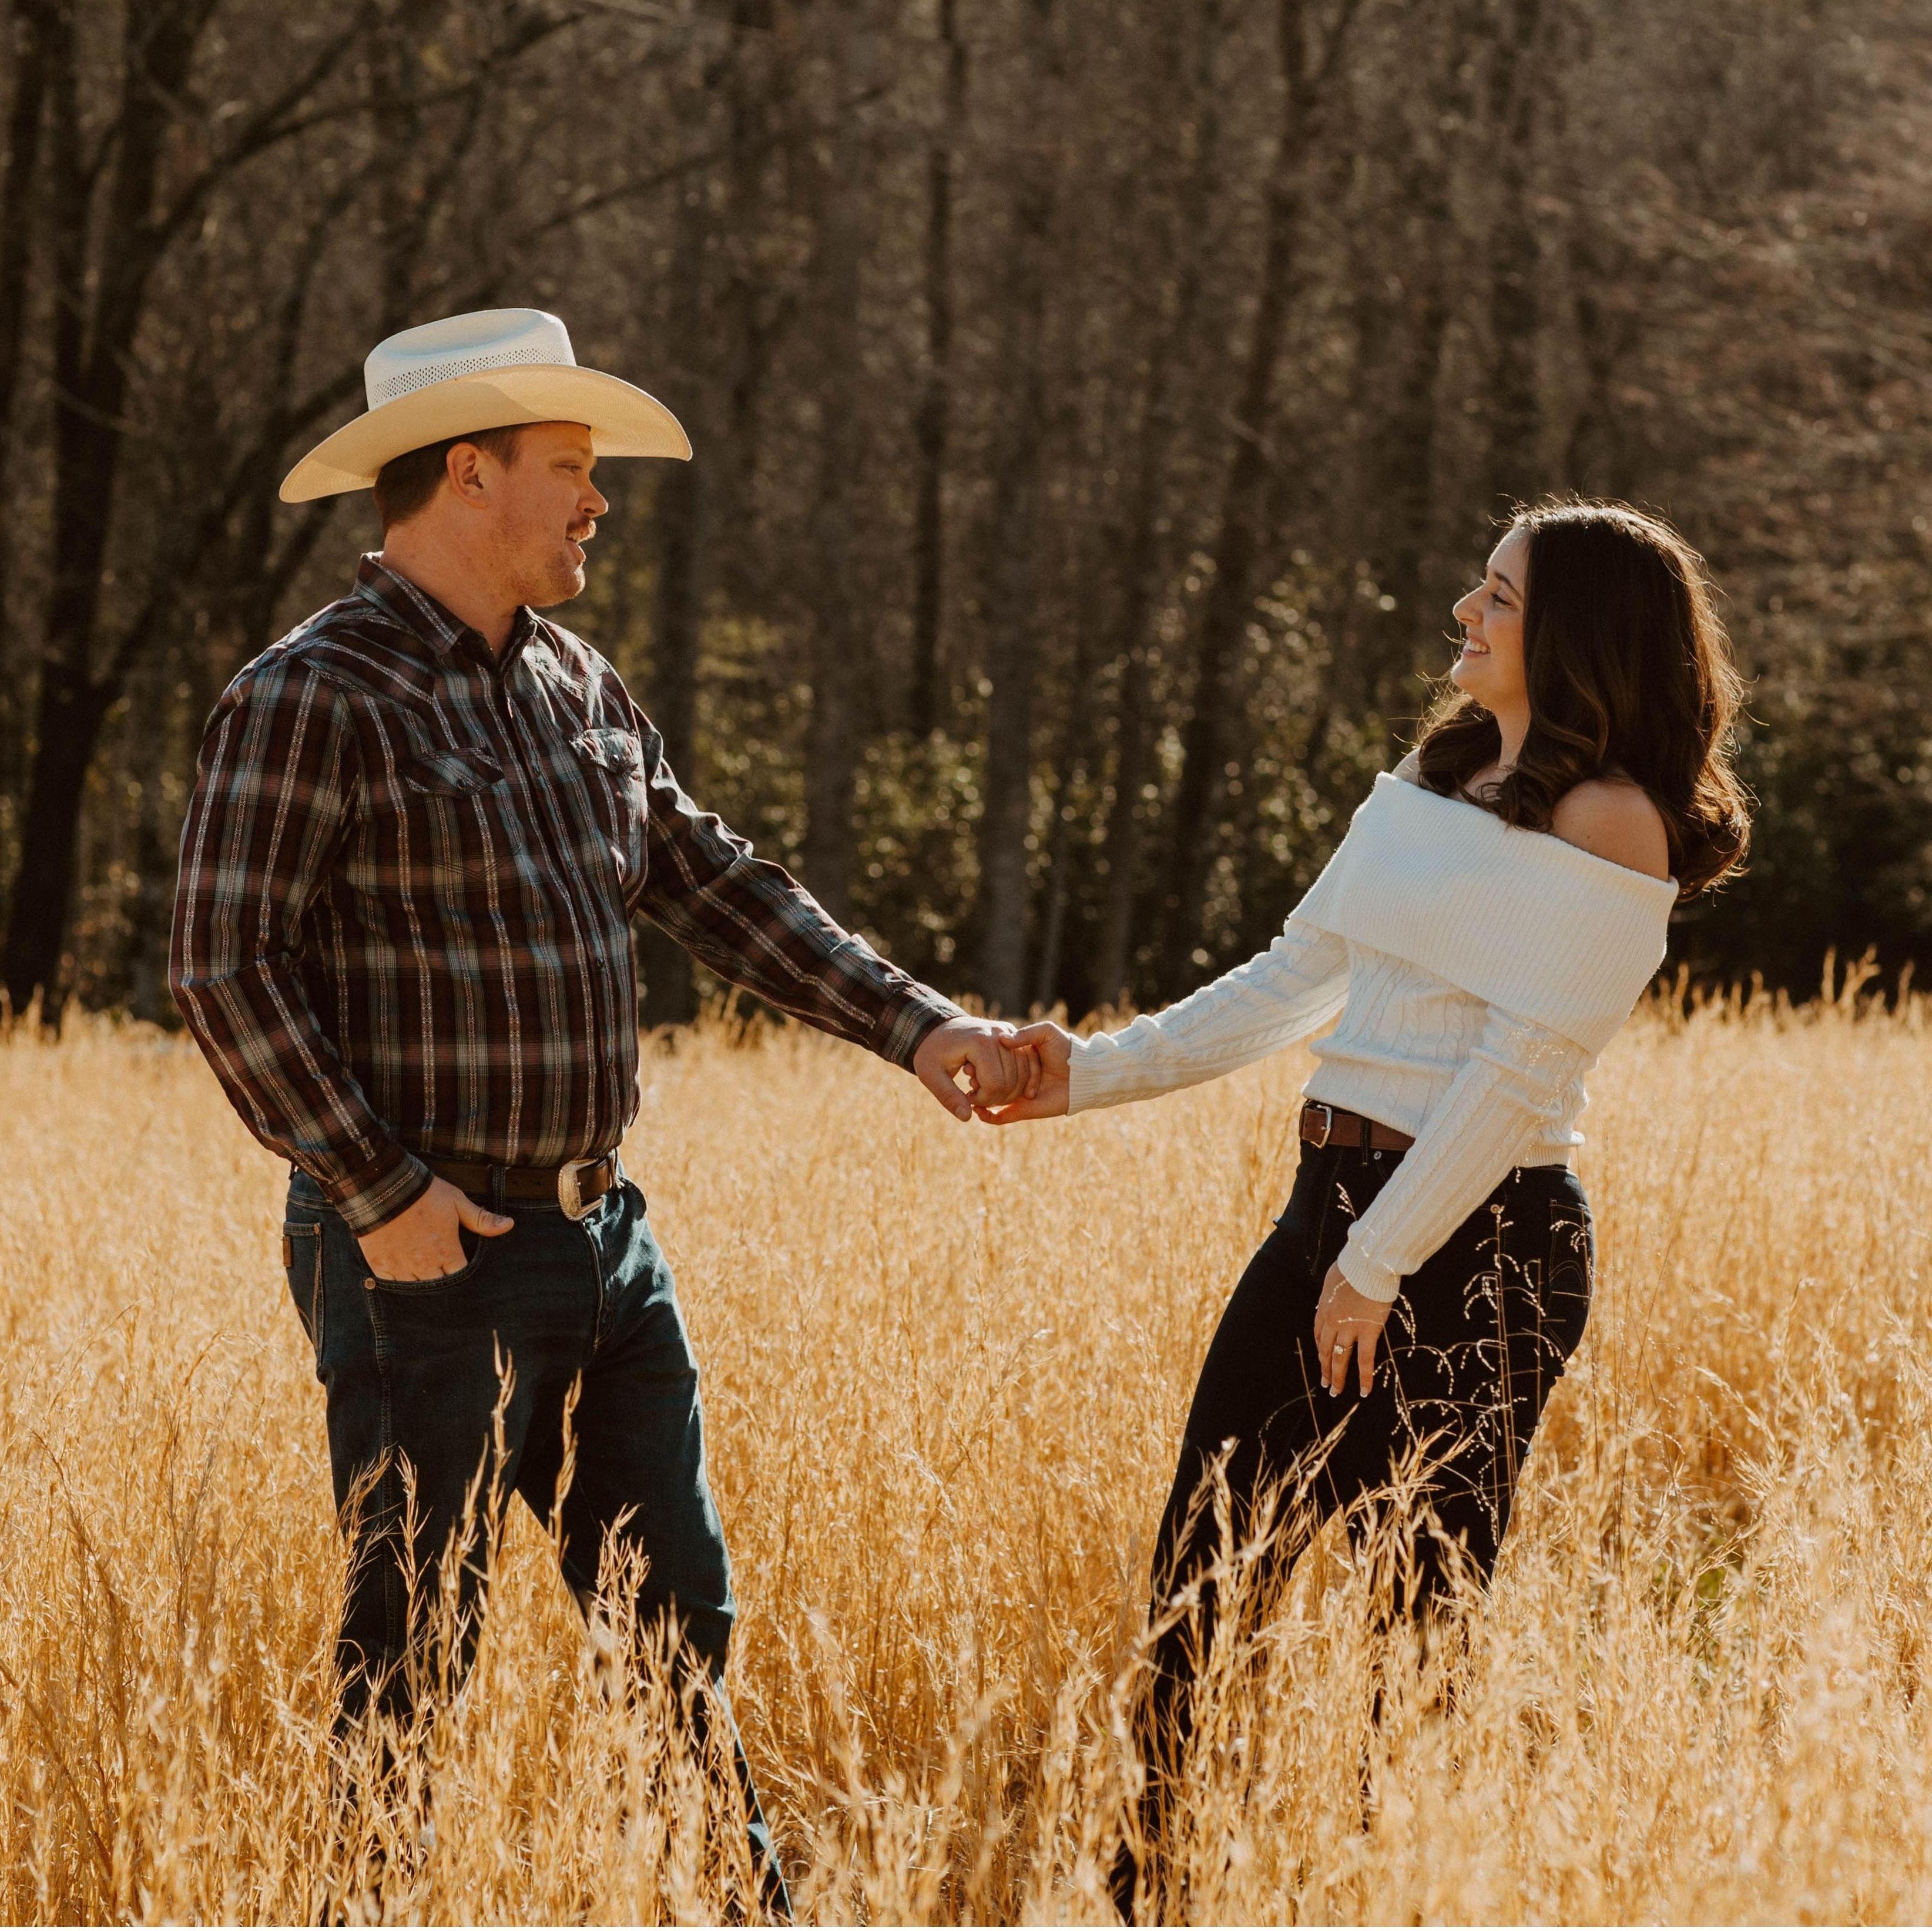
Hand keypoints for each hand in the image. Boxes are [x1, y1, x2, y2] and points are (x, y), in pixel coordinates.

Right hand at [357, 1175, 512, 1281]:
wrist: (383, 1186)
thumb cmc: (424, 1193)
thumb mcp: (457, 1202)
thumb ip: (481, 1219)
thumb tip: (509, 1225)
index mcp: (445, 1251)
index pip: (460, 1276)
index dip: (462, 1274)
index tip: (460, 1267)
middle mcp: (424, 1264)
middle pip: (439, 1287)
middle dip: (443, 1281)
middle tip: (442, 1273)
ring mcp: (400, 1266)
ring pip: (415, 1288)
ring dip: (420, 1283)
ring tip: (422, 1274)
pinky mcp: (379, 1264)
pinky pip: (390, 1284)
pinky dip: (397, 1281)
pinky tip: (401, 1273)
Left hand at [912, 1016, 1039, 1120]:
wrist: (938, 1029)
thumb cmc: (932, 1053)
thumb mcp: (931, 1076)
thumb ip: (948, 1097)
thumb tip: (967, 1117)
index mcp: (979, 1043)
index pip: (995, 1084)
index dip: (984, 1099)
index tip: (968, 1097)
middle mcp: (999, 1034)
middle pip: (1011, 1081)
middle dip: (996, 1096)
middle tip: (977, 1094)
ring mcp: (1008, 1032)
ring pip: (1022, 1074)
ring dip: (1007, 1089)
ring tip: (984, 1087)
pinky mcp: (1012, 1034)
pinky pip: (1026, 1063)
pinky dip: (1018, 1079)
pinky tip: (1000, 1085)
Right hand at [974, 1019, 1070, 1121]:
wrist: (1083, 1074)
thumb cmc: (1067, 1050)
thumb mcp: (1045, 1032)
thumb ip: (1025, 1034)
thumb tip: (1001, 1039)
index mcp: (1017, 1060)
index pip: (991, 1062)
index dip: (979, 1061)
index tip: (968, 1058)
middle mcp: (1015, 1078)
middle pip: (987, 1081)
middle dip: (975, 1079)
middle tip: (967, 1074)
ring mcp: (1017, 1095)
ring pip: (990, 1099)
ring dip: (977, 1097)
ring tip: (970, 1090)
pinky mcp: (1022, 1110)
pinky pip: (1001, 1117)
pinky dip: (988, 1116)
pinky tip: (978, 1110)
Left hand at [1313, 1260, 1392, 1397]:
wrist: (1368, 1264)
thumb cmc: (1354, 1266)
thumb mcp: (1334, 1279)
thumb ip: (1333, 1292)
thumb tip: (1334, 1294)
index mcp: (1324, 1308)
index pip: (1318, 1334)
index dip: (1320, 1348)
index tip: (1323, 1357)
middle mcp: (1332, 1322)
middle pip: (1325, 1350)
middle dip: (1324, 1368)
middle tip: (1325, 1384)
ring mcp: (1349, 1328)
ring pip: (1340, 1358)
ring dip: (1337, 1377)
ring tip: (1336, 1391)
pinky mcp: (1368, 1332)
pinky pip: (1365, 1360)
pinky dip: (1364, 1377)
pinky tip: (1364, 1391)